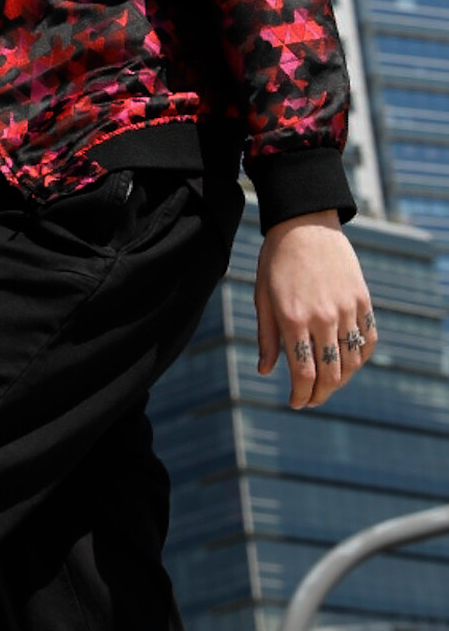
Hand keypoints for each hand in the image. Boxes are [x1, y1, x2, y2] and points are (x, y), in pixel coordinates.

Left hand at [255, 210, 376, 409]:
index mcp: (293, 320)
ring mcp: (346, 310)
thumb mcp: (262, 300)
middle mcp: (323, 318)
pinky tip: (349, 364)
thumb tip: (266, 372)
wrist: (305, 227)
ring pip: (352, 360)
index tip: (296, 403)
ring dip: (341, 380)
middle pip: (330, 373)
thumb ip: (267, 338)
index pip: (303, 372)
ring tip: (327, 385)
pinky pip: (368, 339)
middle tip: (311, 401)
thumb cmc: (275, 264)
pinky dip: (361, 358)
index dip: (301, 395)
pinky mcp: (362, 301)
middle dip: (320, 394)